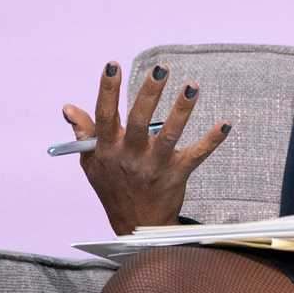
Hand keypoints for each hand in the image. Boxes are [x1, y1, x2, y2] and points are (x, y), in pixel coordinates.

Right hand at [62, 60, 231, 233]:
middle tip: (160, 69)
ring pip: (169, 135)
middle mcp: (131, 156)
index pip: (105, 115)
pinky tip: (225, 124)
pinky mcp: (177, 174)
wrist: (136, 227)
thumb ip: (84, 133)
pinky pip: (196, 155)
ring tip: (192, 86)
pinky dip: (212, 140)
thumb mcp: (91, 163)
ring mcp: (155, 165)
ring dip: (181, 110)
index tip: (112, 65)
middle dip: (150, 93)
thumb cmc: (113, 187)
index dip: (107, 90)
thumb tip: (68, 107)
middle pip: (139, 120)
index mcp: (108, 149)